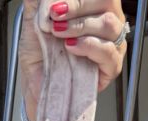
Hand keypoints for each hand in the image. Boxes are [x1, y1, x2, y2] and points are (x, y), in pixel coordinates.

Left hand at [19, 0, 127, 116]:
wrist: (36, 85)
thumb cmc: (40, 55)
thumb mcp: (35, 20)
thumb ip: (40, 2)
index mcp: (93, 8)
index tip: (55, 5)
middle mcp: (106, 23)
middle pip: (108, 2)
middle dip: (78, 6)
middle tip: (55, 16)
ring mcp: (112, 44)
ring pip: (109, 24)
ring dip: (80, 25)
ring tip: (59, 33)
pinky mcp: (111, 68)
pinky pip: (108, 51)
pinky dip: (88, 45)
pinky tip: (71, 46)